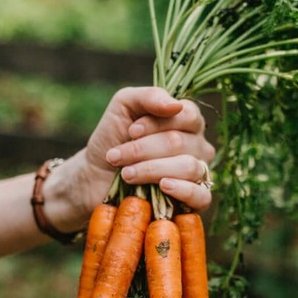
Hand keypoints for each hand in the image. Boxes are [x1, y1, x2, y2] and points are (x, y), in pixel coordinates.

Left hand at [82, 86, 215, 212]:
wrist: (96, 177)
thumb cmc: (113, 139)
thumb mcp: (124, 107)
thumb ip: (149, 96)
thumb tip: (175, 105)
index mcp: (187, 121)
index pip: (187, 115)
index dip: (156, 123)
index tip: (130, 131)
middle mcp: (198, 146)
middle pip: (180, 143)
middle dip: (143, 149)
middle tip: (116, 157)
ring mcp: (199, 173)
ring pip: (188, 167)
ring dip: (151, 169)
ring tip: (126, 174)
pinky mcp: (195, 200)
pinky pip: (202, 195)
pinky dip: (183, 190)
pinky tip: (162, 186)